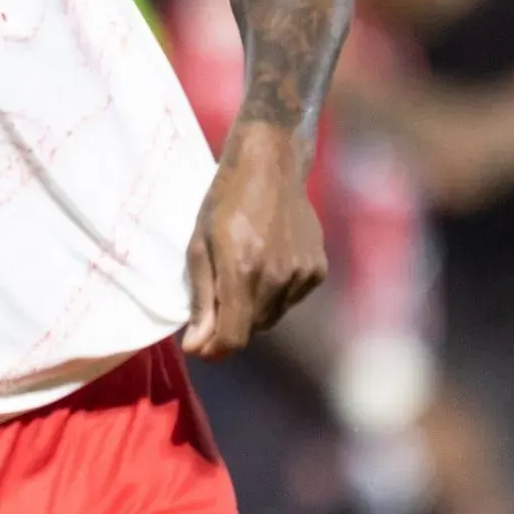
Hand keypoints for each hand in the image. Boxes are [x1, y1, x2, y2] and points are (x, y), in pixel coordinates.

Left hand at [184, 120, 327, 358]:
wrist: (270, 164)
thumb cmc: (225, 200)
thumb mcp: (199, 244)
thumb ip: (201, 298)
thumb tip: (196, 346)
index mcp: (242, 270)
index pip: (234, 337)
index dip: (214, 349)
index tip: (199, 347)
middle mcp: (277, 277)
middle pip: (251, 329)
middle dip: (230, 324)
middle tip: (215, 297)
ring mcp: (302, 274)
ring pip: (272, 317)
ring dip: (253, 308)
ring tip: (241, 271)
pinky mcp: (317, 269)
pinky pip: (291, 299)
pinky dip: (275, 293)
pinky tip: (266, 262)